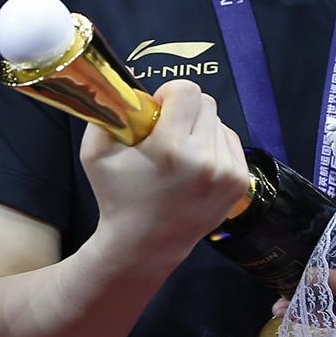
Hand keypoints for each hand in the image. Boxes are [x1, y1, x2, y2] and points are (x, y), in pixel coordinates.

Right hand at [80, 79, 249, 264]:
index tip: (159, 110)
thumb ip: (112, 111)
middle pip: (205, 102)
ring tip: (181, 155)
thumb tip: (133, 89)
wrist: (144, 246)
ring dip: (200, 128)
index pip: (187, 90)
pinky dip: (213, 145)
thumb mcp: (96, 152)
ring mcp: (226, 173)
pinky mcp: (240, 182)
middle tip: (168, 132)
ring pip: (218, 121)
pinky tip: (195, 166)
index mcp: (171, 149)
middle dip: (185, 110)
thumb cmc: (117, 196)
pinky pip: (229, 140)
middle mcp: (205, 160)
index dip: (170, 94)